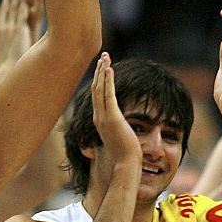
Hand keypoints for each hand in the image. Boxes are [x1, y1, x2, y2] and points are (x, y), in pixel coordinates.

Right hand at [92, 52, 139, 170]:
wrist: (125, 164)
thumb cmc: (124, 154)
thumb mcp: (119, 137)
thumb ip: (117, 127)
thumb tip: (120, 124)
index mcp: (99, 121)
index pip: (97, 96)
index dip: (99, 81)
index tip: (103, 68)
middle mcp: (98, 117)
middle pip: (96, 89)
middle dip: (99, 71)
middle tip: (103, 57)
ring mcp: (104, 118)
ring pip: (100, 89)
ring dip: (102, 72)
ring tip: (105, 57)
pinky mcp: (112, 118)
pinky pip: (108, 95)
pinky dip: (108, 81)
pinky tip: (109, 69)